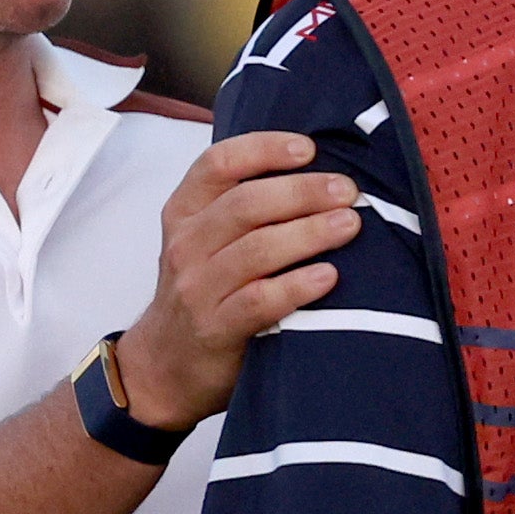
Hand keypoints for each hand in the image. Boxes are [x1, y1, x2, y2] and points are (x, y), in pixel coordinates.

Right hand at [114, 132, 360, 429]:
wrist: (164, 365)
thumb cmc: (203, 291)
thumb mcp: (205, 240)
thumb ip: (242, 206)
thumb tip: (319, 171)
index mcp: (185, 212)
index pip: (218, 163)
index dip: (264, 148)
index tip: (308, 148)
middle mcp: (186, 245)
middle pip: (246, 205)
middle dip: (303, 191)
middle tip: (347, 191)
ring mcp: (197, 288)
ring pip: (256, 250)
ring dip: (309, 233)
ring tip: (349, 225)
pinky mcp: (215, 329)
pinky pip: (259, 301)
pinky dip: (297, 285)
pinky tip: (329, 276)